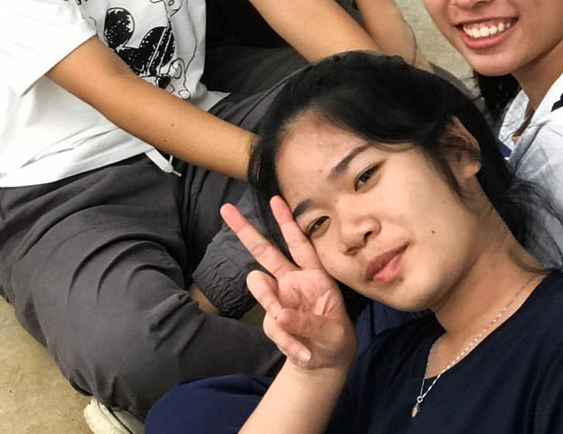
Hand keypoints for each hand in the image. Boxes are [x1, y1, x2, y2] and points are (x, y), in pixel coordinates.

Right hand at [221, 198, 357, 371]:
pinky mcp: (270, 318)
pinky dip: (286, 341)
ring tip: (294, 333)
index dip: (287, 223)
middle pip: (264, 251)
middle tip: (226, 210)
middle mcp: (292, 281)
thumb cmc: (335, 340)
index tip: (275, 199)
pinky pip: (270, 325)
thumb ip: (307, 322)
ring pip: (258, 285)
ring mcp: (278, 298)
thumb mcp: (332, 333)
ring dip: (272, 306)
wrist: (325, 363)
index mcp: (314, 276)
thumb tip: (280, 315)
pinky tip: (303, 353)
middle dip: (245, 231)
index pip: (300, 245)